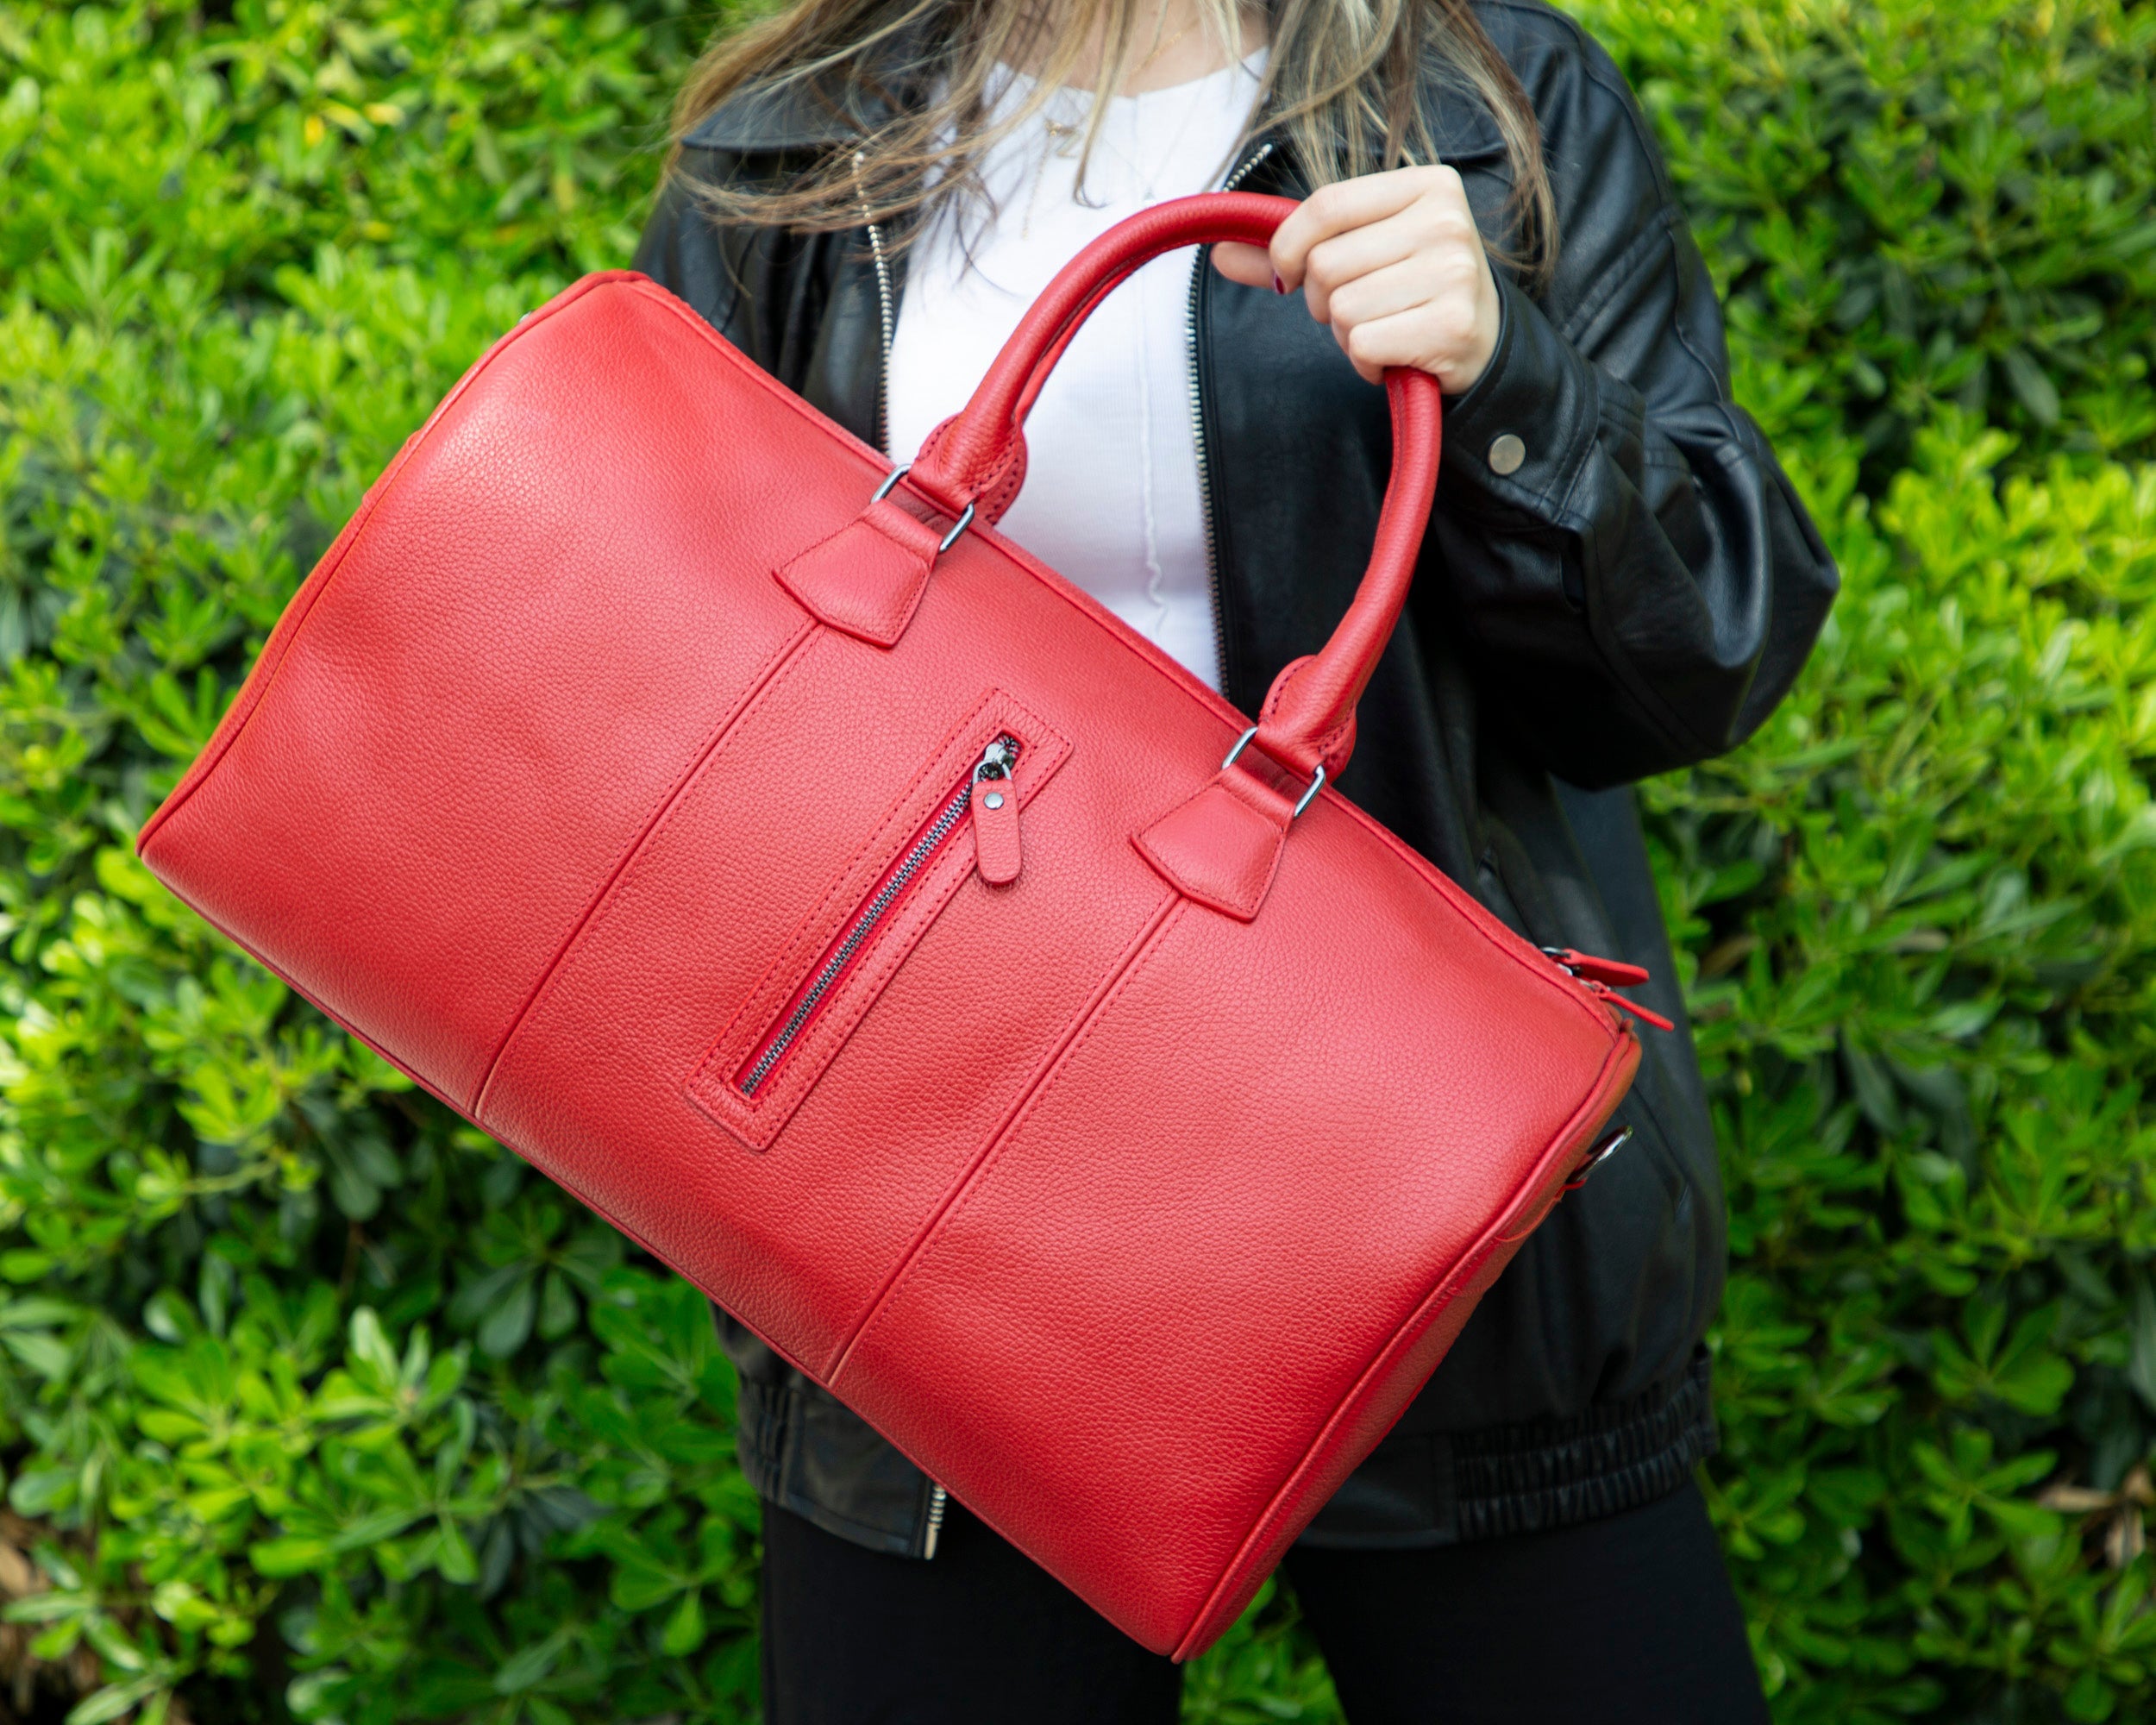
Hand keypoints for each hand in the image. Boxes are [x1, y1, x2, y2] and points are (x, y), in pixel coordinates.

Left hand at [1213, 166, 1501, 394]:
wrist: (1484, 344)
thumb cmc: (1413, 290)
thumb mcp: (1364, 251)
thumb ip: (1294, 250)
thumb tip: (1219, 253)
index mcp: (1426, 184)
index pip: (1325, 205)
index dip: (1288, 247)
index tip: (1287, 275)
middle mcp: (1446, 221)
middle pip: (1326, 264)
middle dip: (1324, 300)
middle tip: (1359, 308)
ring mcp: (1453, 273)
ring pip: (1342, 309)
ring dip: (1347, 334)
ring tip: (1383, 329)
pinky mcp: (1452, 325)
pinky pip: (1363, 345)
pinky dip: (1365, 361)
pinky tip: (1393, 354)